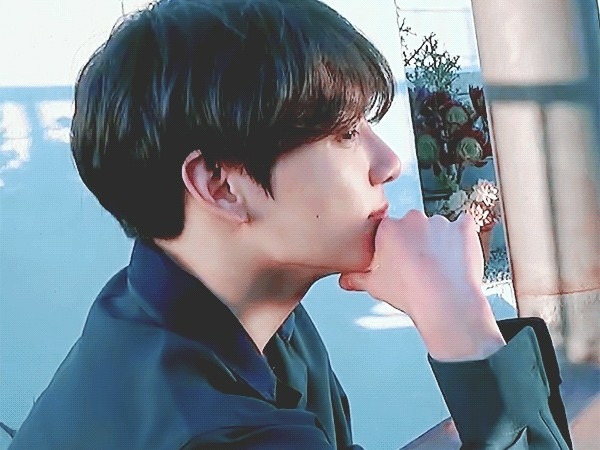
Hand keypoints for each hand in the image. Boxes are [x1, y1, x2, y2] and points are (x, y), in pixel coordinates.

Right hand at [339, 210, 504, 360]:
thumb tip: (344, 280)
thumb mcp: (375, 287)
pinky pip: (462, 225)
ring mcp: (440, 222)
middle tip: (417, 265)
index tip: (396, 259)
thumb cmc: (411, 294)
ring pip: (436, 227)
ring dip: (437, 241)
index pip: (387, 230)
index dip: (392, 246)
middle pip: (412, 226)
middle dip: (414, 241)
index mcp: (389, 229)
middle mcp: (413, 220)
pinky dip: (461, 237)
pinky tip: (457, 255)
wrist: (446, 303)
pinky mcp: (463, 228)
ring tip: (439, 267)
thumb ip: (357, 279)